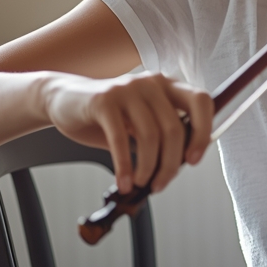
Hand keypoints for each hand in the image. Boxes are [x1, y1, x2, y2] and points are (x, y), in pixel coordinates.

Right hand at [42, 72, 213, 194]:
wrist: (63, 100)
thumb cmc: (107, 116)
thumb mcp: (140, 123)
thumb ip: (162, 134)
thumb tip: (181, 164)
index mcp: (166, 86)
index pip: (201, 101)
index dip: (203, 132)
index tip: (193, 160)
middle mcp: (151, 83)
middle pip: (175, 128)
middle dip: (170, 164)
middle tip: (160, 184)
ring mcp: (128, 89)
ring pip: (150, 136)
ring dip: (148, 168)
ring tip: (141, 183)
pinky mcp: (104, 100)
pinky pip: (121, 140)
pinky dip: (125, 167)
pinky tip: (124, 182)